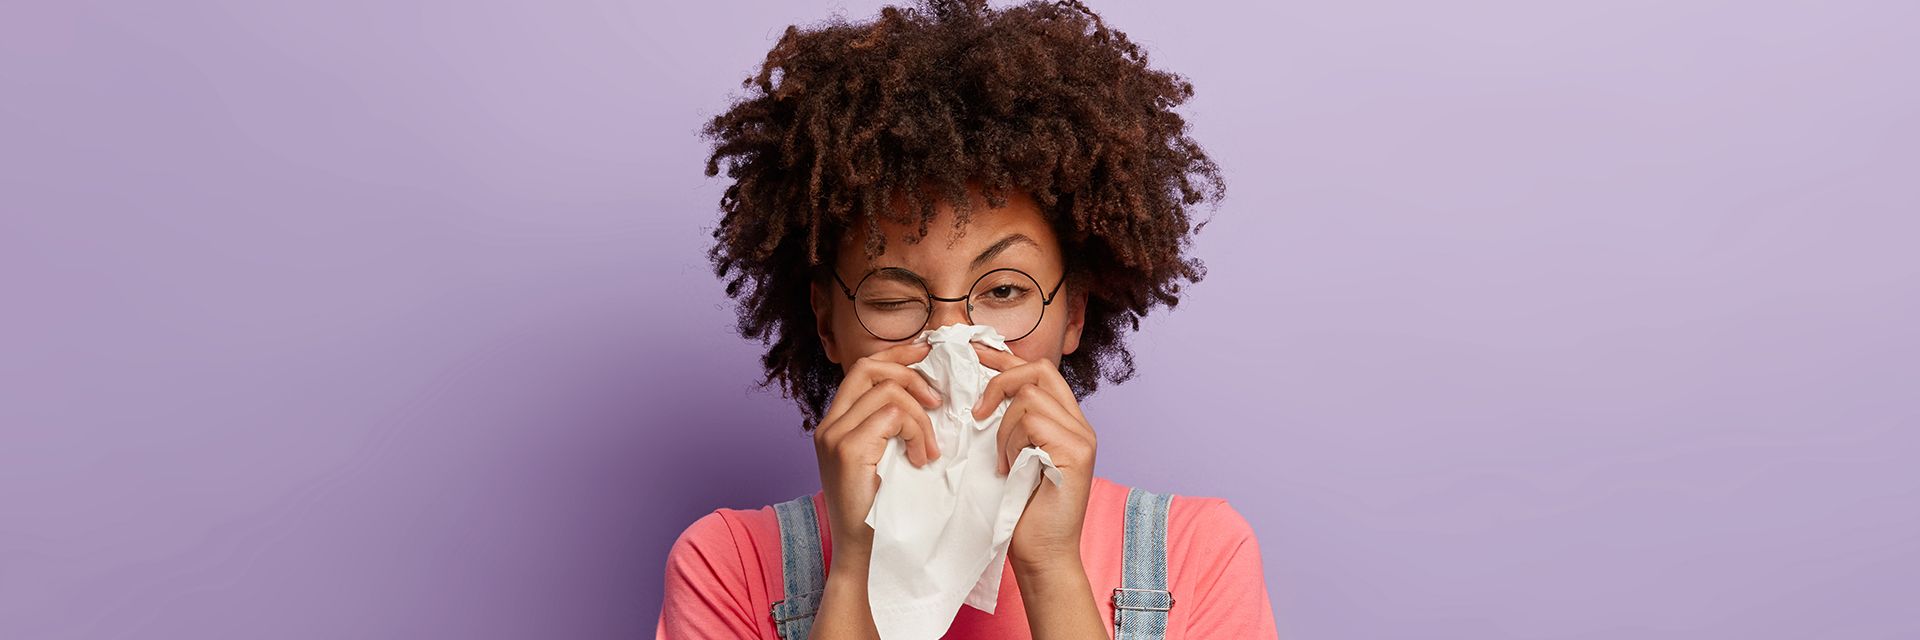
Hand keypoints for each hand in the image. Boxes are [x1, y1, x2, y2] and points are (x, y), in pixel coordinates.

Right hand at [812, 341, 942, 574]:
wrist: (863, 555)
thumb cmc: (881, 511)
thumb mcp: (885, 460)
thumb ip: (891, 429)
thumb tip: (929, 396)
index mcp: (835, 424)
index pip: (863, 369)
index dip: (896, 355)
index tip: (927, 353)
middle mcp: (829, 425)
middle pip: (869, 367)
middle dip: (910, 372)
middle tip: (937, 400)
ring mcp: (835, 436)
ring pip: (889, 392)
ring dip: (921, 418)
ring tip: (929, 450)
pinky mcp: (848, 450)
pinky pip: (895, 416)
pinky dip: (918, 432)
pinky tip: (921, 458)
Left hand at [969, 343, 1096, 571]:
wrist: (1042, 555)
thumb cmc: (1020, 511)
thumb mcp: (1009, 456)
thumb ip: (1008, 424)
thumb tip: (977, 394)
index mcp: (1064, 421)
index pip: (1038, 371)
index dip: (1004, 358)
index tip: (972, 353)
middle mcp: (1079, 423)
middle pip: (1039, 370)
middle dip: (1000, 381)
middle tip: (976, 412)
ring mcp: (1081, 436)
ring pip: (1030, 397)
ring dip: (1003, 428)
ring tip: (1002, 462)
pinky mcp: (1076, 451)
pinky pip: (1032, 422)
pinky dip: (1012, 442)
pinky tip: (1010, 469)